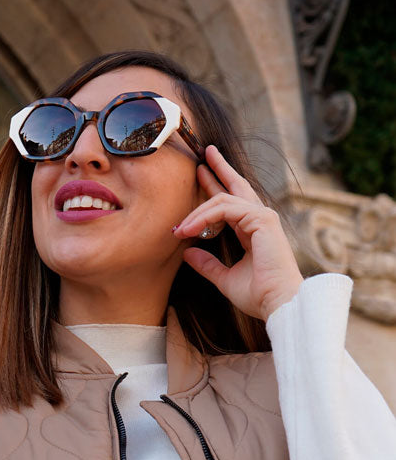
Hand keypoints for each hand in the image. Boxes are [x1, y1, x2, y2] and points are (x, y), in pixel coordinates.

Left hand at [173, 145, 303, 321]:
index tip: (198, 182)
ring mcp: (263, 216)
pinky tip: (189, 229)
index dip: (213, 192)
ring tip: (179, 227)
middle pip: (237, 186)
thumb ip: (208, 265)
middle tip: (205, 155)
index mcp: (254, 231)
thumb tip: (187, 254)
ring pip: (223, 199)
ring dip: (198, 211)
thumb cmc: (259, 295)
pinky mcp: (262, 219)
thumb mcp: (225, 278)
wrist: (279, 303)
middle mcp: (260, 219)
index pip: (232, 203)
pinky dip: (205, 217)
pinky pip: (226, 208)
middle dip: (219, 169)